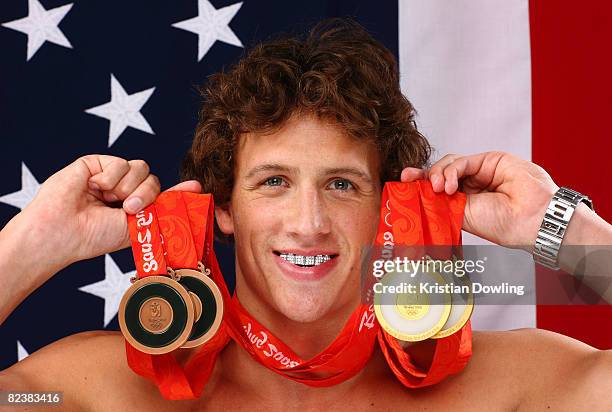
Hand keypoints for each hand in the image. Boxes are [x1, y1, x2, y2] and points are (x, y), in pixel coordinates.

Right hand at [23, 155, 201, 265]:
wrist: (64, 232)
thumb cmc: (96, 236)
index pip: (160, 193)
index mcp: (133, 207)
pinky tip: (92, 189)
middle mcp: (123, 190)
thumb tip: (196, 185)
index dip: (178, 190)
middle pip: (153, 179)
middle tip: (128, 208)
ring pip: (141, 167)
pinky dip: (109, 179)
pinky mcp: (96, 163)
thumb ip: (165, 204)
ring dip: (127, 187)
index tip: (197, 187)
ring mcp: (110, 176)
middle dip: (145, 194)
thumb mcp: (138, 223)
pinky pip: (120, 163)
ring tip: (108, 200)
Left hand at [401, 151, 558, 249]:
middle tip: (408, 179)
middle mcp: (471, 186)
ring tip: (437, 188)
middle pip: (440, 173)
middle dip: (422, 175)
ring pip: (449, 164)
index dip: (420, 185)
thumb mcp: (462, 216)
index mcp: (464, 202)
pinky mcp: (490, 160)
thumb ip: (442, 203)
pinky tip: (448, 184)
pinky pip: (462, 161)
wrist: (530, 219)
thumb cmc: (502, 224)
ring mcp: (480, 172)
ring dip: (437, 174)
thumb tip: (418, 195)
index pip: (437, 189)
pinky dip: (451, 170)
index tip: (402, 185)